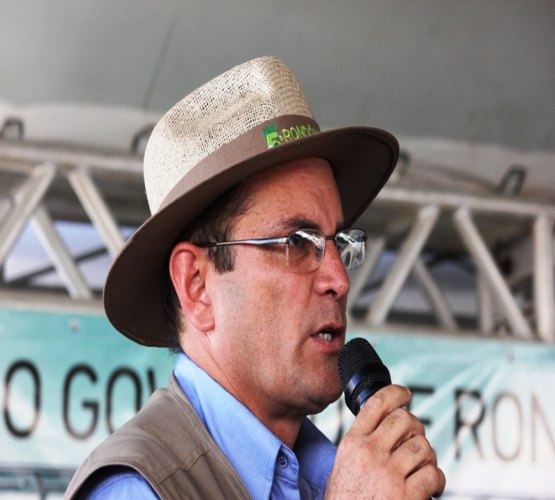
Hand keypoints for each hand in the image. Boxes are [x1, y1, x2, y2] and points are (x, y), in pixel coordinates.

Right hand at [326, 385, 445, 498]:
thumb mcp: (342, 465)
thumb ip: (361, 444)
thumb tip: (385, 427)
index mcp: (353, 443)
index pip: (377, 404)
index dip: (396, 393)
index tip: (405, 394)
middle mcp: (370, 453)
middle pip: (405, 419)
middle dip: (416, 427)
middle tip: (416, 438)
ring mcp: (389, 473)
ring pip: (423, 446)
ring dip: (427, 456)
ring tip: (421, 467)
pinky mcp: (407, 495)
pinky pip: (433, 474)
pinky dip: (436, 479)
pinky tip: (429, 486)